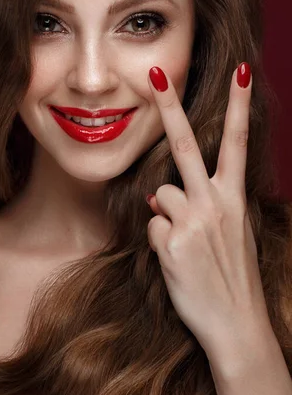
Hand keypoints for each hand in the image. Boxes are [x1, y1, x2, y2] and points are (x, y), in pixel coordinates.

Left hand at [146, 63, 271, 361]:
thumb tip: (160, 193)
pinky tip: (177, 261)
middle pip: (187, 145)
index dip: (239, 104)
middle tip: (155, 73)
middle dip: (170, 106)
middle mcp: (216, 202)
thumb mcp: (230, 233)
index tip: (241, 70)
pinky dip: (159, 241)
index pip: (238, 141)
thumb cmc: (233, 276)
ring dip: (167, 215)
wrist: (237, 324)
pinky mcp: (173, 242)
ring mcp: (193, 221)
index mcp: (236, 197)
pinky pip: (152, 227)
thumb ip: (201, 206)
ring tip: (188, 247)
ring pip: (161, 193)